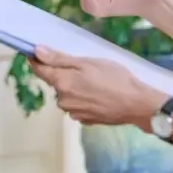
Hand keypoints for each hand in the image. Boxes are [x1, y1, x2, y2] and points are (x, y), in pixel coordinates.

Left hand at [29, 46, 163, 125]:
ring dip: (74, 88)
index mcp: (62, 83)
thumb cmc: (114, 78)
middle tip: (83, 67)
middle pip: (55, 83)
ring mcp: (74, 113)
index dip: (36, 60)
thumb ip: (60, 59)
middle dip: (63, 75)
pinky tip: (98, 95)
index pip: (39, 70)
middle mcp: (63, 101)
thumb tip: (36, 51)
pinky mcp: (85, 121)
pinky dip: (83, 99)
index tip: (37, 52)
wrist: (137, 105)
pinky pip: (77, 106)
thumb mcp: (88, 62)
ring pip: (66, 96)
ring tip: (94, 82)